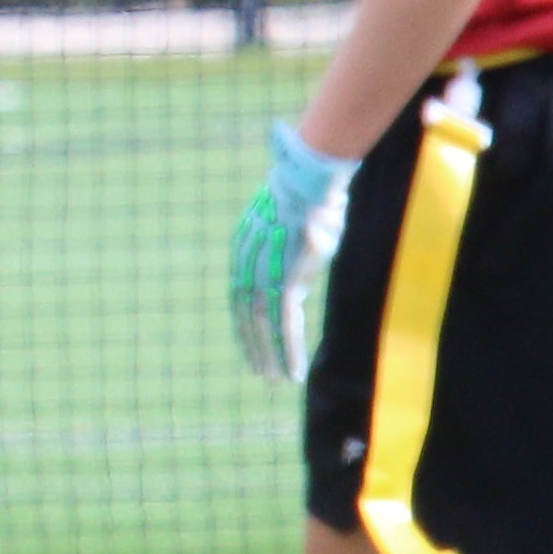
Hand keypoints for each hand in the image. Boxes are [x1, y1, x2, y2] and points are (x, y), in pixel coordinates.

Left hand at [229, 120, 353, 383]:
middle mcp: (249, 264)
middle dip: (251, 342)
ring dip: (266, 354)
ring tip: (270, 379)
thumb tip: (296, 174)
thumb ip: (299, 214)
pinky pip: (284, 324)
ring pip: (261, 325)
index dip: (244, 317)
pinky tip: (289, 372)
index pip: (241, 291)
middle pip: (245, 313)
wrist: (309, 178)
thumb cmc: (311, 191)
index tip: (249, 337)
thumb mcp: (302, 209)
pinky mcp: (284, 282)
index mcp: (248, 250)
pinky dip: (286, 349)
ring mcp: (265, 274)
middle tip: (256, 369)